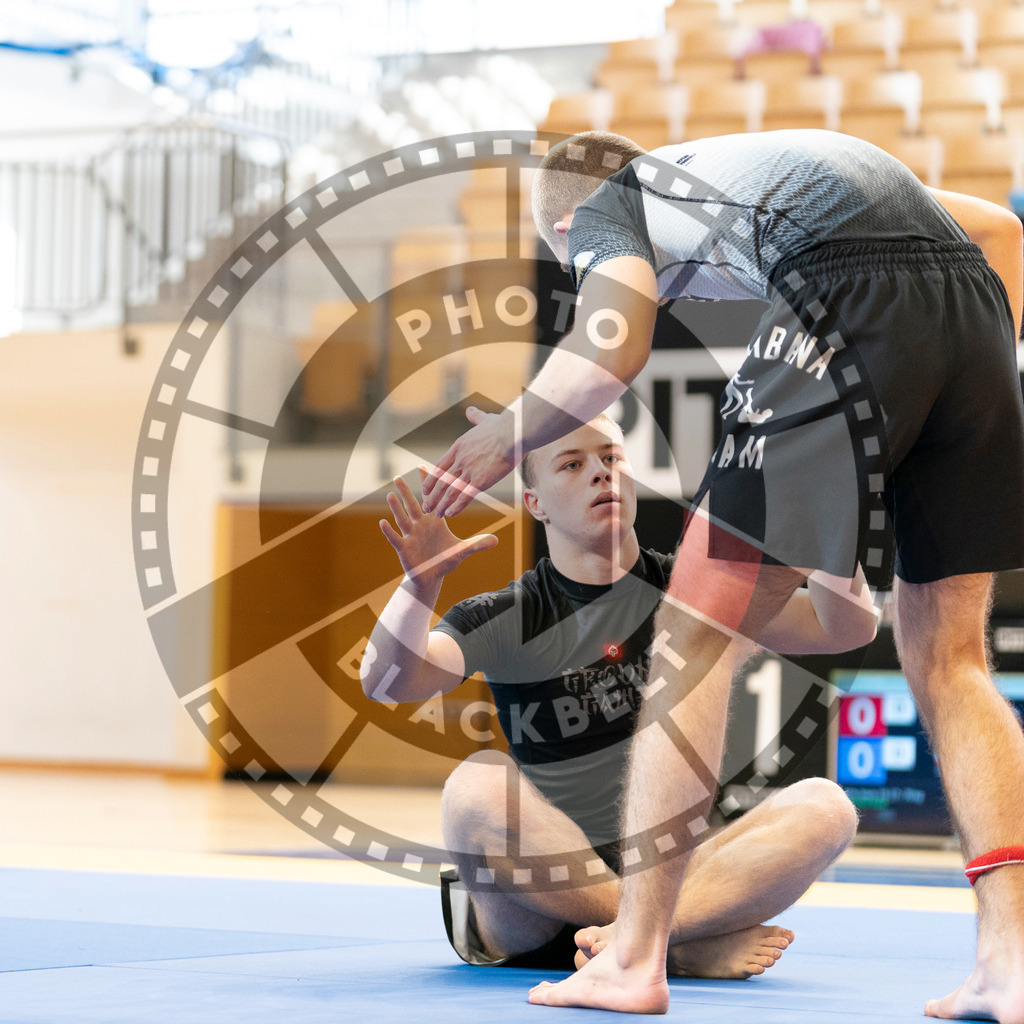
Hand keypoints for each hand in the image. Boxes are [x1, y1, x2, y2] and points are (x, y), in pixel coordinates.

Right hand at [380, 467, 497, 588]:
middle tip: (398, 476)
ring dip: (396, 508)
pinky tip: (382, 522)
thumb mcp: (462, 550)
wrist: (432, 577)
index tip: (423, 466)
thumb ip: (478, 543)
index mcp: (434, 522)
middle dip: (406, 492)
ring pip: (402, 519)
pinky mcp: (404, 549)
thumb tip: (497, 540)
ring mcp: (410, 536)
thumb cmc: (445, 560)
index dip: (428, 485)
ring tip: (390, 495)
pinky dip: (389, 531)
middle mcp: (420, 526)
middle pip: (413, 505)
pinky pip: (395, 538)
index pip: (431, 500)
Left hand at [421, 406, 518, 517]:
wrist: (513, 433)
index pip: (440, 466)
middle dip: (432, 496)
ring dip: (441, 504)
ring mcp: (469, 471)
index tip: (426, 488)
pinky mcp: (480, 481)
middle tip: (426, 506)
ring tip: (436, 514)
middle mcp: (460, 460)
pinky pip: (464, 497)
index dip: (432, 480)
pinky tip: (450, 514)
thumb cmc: (503, 426)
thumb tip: (471, 410)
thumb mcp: (485, 419)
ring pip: (450, 491)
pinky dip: (455, 507)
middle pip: (441, 481)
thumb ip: (476, 416)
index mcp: (459, 446)